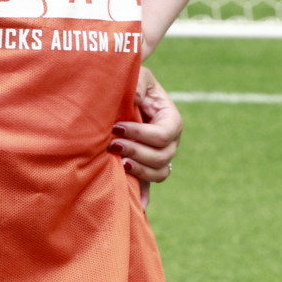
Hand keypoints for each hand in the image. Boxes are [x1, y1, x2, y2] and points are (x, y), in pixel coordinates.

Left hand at [111, 66, 181, 208]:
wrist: (113, 95)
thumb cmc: (126, 82)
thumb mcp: (135, 75)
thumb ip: (138, 84)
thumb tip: (135, 99)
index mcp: (169, 117)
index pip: (165, 133)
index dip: (143, 134)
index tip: (117, 127)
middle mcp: (168, 140)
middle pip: (162, 156)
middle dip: (136, 152)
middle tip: (112, 144)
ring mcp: (158, 156)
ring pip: (159, 173)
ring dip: (139, 171)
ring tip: (118, 163)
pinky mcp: (144, 167)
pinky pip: (149, 186)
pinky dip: (144, 197)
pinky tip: (138, 206)